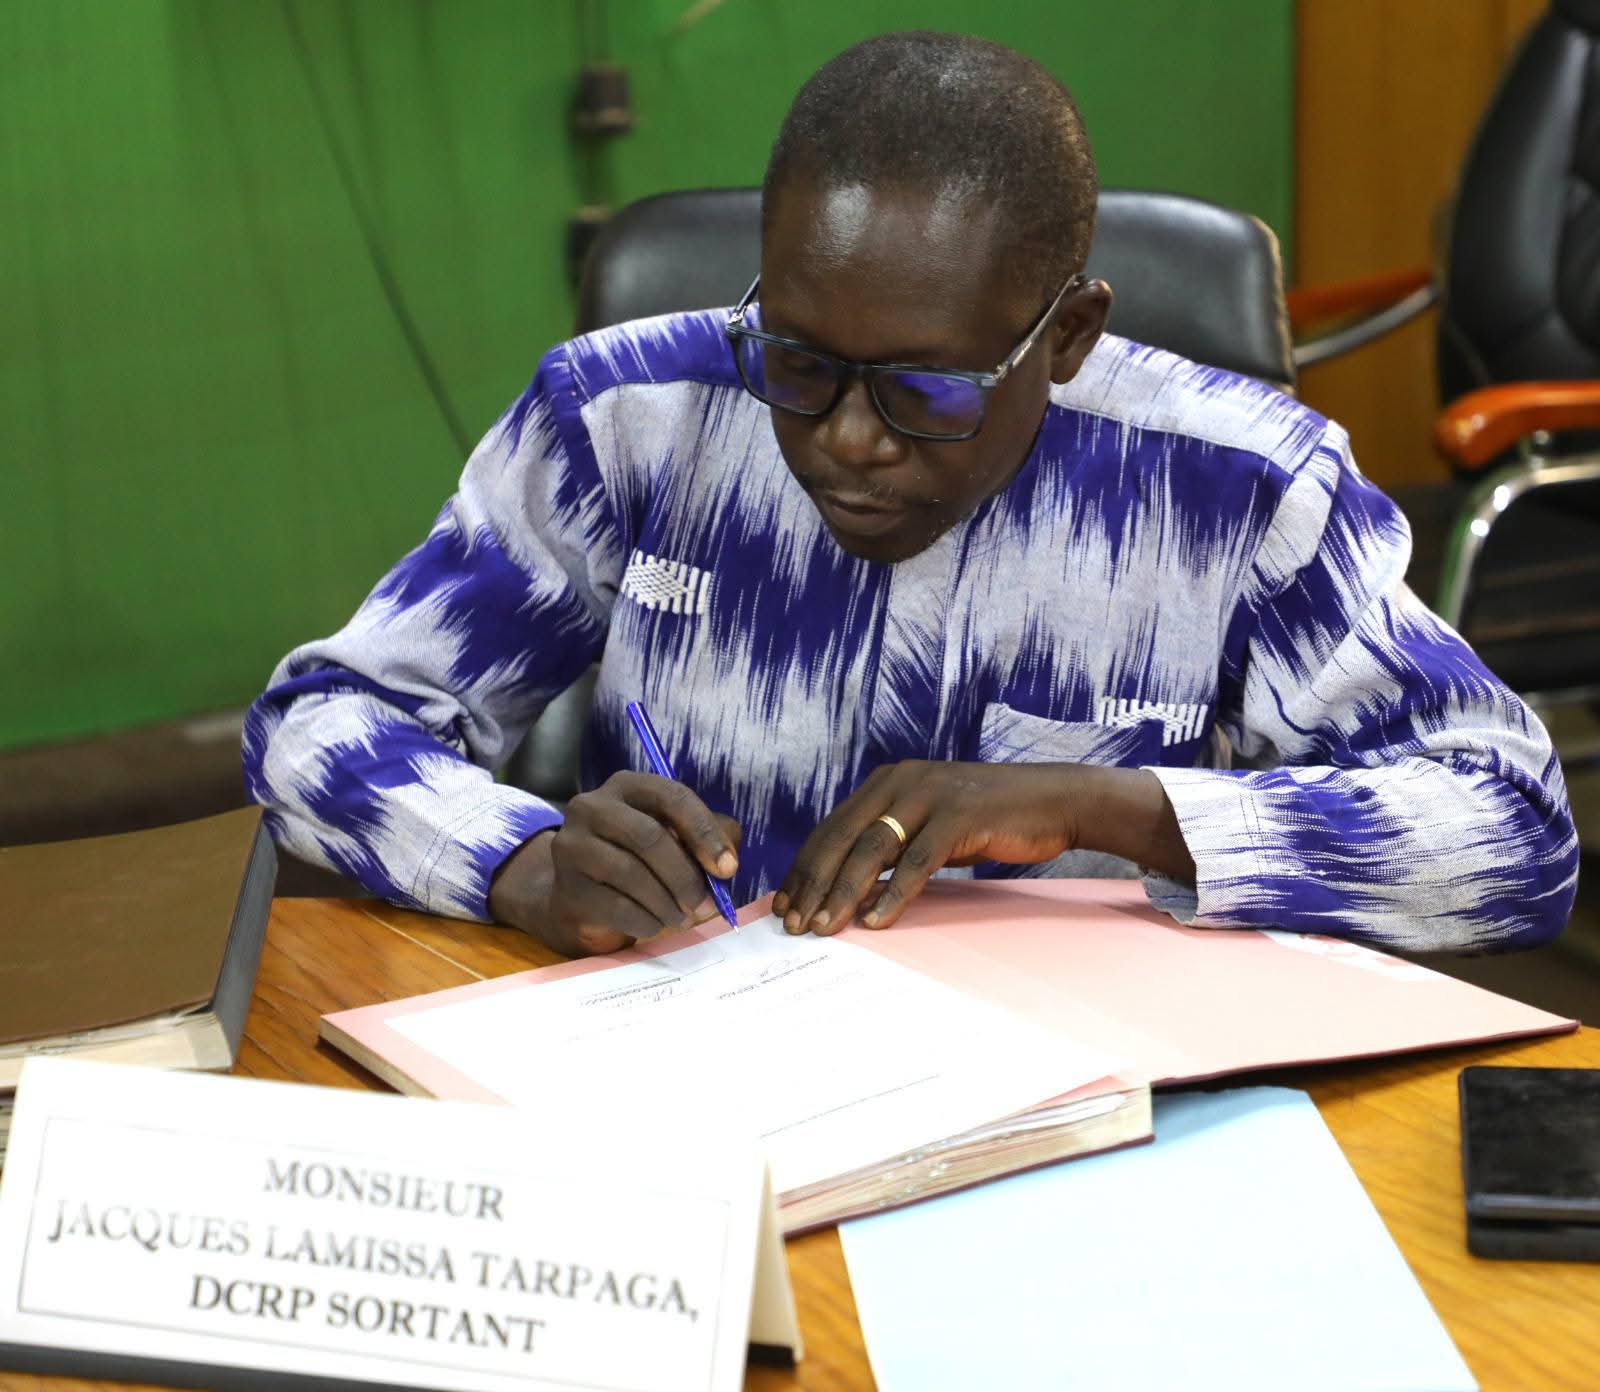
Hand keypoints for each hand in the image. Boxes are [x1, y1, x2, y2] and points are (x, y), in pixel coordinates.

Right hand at [488, 772, 741, 956]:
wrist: (585, 900)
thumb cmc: (641, 861)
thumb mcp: (679, 838)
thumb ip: (711, 837)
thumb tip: (727, 862)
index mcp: (627, 786)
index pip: (672, 797)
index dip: (705, 833)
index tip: (728, 869)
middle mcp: (592, 807)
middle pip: (649, 837)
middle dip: (685, 876)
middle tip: (704, 903)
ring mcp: (572, 846)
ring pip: (631, 874)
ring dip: (668, 904)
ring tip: (681, 917)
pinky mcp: (567, 888)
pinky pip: (617, 907)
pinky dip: (647, 921)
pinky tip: (655, 924)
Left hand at [773, 760, 1082, 935]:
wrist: (1052, 801)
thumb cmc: (987, 820)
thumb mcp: (928, 827)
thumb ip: (891, 847)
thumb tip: (852, 891)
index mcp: (887, 783)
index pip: (830, 829)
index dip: (803, 868)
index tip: (783, 905)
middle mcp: (901, 782)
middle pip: (841, 838)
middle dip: (812, 884)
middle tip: (793, 924)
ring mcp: (929, 796)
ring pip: (871, 849)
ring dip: (843, 892)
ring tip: (824, 928)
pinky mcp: (958, 816)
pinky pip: (916, 861)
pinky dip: (894, 894)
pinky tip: (876, 922)